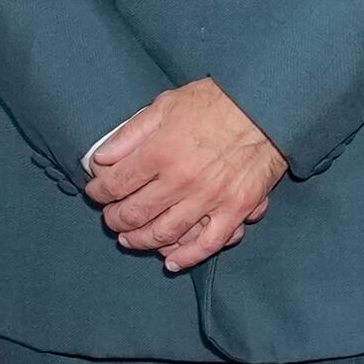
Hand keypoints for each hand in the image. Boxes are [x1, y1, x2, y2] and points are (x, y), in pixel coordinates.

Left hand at [85, 79, 283, 271]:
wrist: (267, 107)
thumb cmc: (216, 102)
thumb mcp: (166, 105)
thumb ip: (130, 134)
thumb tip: (101, 159)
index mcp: (160, 153)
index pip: (115, 185)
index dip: (98, 191)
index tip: (96, 191)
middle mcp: (181, 181)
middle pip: (134, 214)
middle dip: (114, 219)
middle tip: (111, 217)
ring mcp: (209, 199)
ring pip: (163, 234)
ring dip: (140, 241)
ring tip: (130, 238)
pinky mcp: (235, 210)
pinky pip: (207, 244)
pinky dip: (186, 257)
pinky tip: (170, 261)